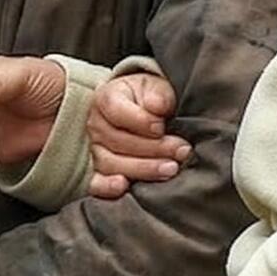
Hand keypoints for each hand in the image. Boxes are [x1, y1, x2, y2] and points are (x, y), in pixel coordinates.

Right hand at [87, 71, 187, 198]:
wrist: (147, 112)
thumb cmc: (152, 99)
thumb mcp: (158, 88)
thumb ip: (158, 95)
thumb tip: (157, 107)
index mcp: (107, 99)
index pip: (115, 110)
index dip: (139, 121)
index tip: (161, 127)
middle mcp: (96, 125)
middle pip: (116, 140)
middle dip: (153, 148)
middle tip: (181, 151)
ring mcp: (96, 150)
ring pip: (110, 163)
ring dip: (142, 168)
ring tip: (170, 169)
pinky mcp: (100, 172)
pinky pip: (95, 183)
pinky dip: (106, 187)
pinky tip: (123, 186)